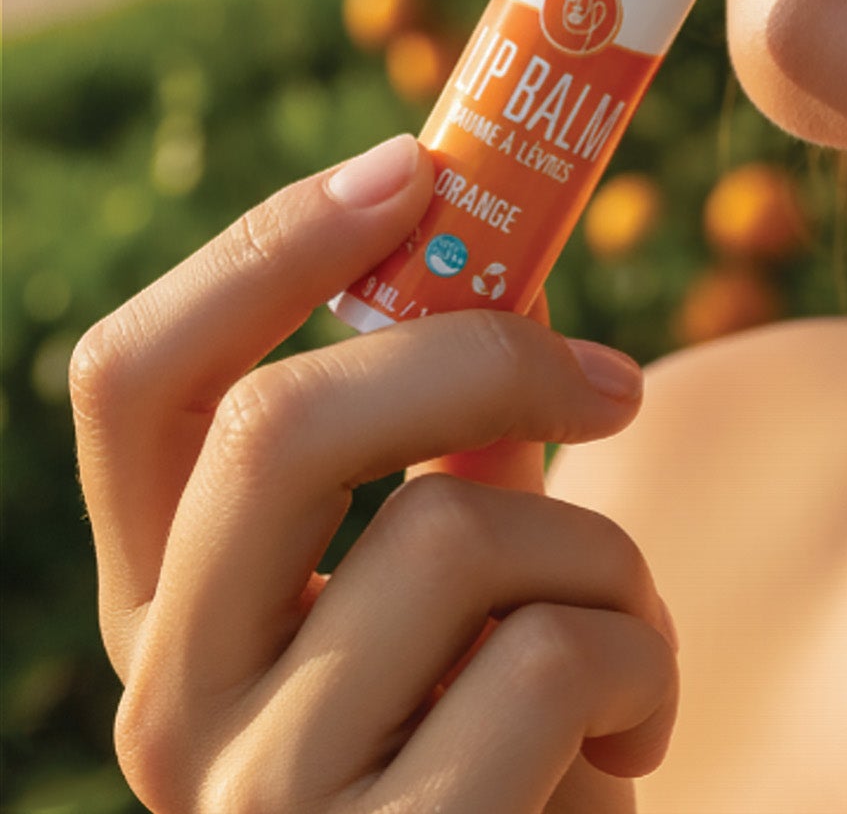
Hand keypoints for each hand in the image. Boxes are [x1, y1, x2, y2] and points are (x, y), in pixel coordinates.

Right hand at [70, 134, 678, 811]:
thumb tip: (503, 278)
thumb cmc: (495, 747)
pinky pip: (555, 663)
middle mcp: (170, 701)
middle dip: (474, 353)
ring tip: (622, 643)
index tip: (414, 166)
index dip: (265, 247)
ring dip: (603, 559)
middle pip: (278, 425)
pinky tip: (627, 751)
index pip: (135, 382)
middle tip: (610, 376)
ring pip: (458, 532)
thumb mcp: (433, 596)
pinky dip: (641, 668)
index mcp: (167, 604)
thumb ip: (430, 459)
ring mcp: (265, 800)